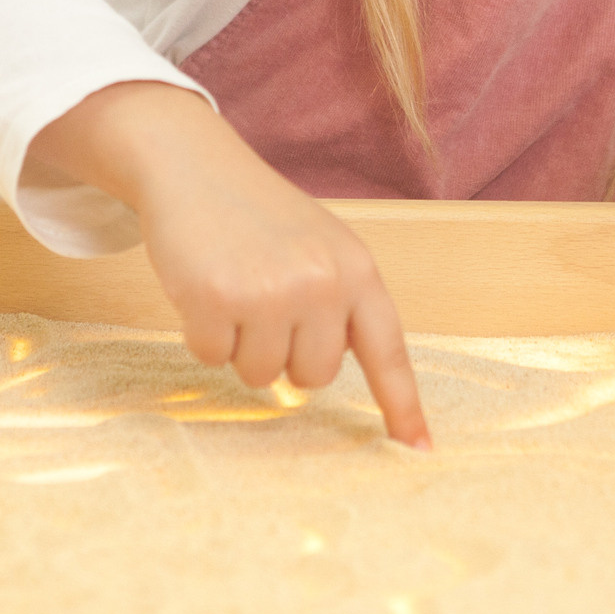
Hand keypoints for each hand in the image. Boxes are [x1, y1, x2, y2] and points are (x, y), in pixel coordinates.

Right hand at [26, 83, 430, 448]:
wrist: (195, 165)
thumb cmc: (259, 215)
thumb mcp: (321, 246)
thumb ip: (339, 304)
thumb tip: (324, 375)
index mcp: (357, 269)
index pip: (388, 350)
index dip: (402, 404)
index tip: (419, 448)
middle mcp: (322, 282)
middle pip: (313, 377)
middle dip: (286, 355)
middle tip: (265, 306)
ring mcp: (270, 292)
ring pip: (261, 375)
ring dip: (241, 346)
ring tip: (235, 291)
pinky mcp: (217, 298)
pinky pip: (212, 359)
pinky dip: (202, 335)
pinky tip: (203, 289)